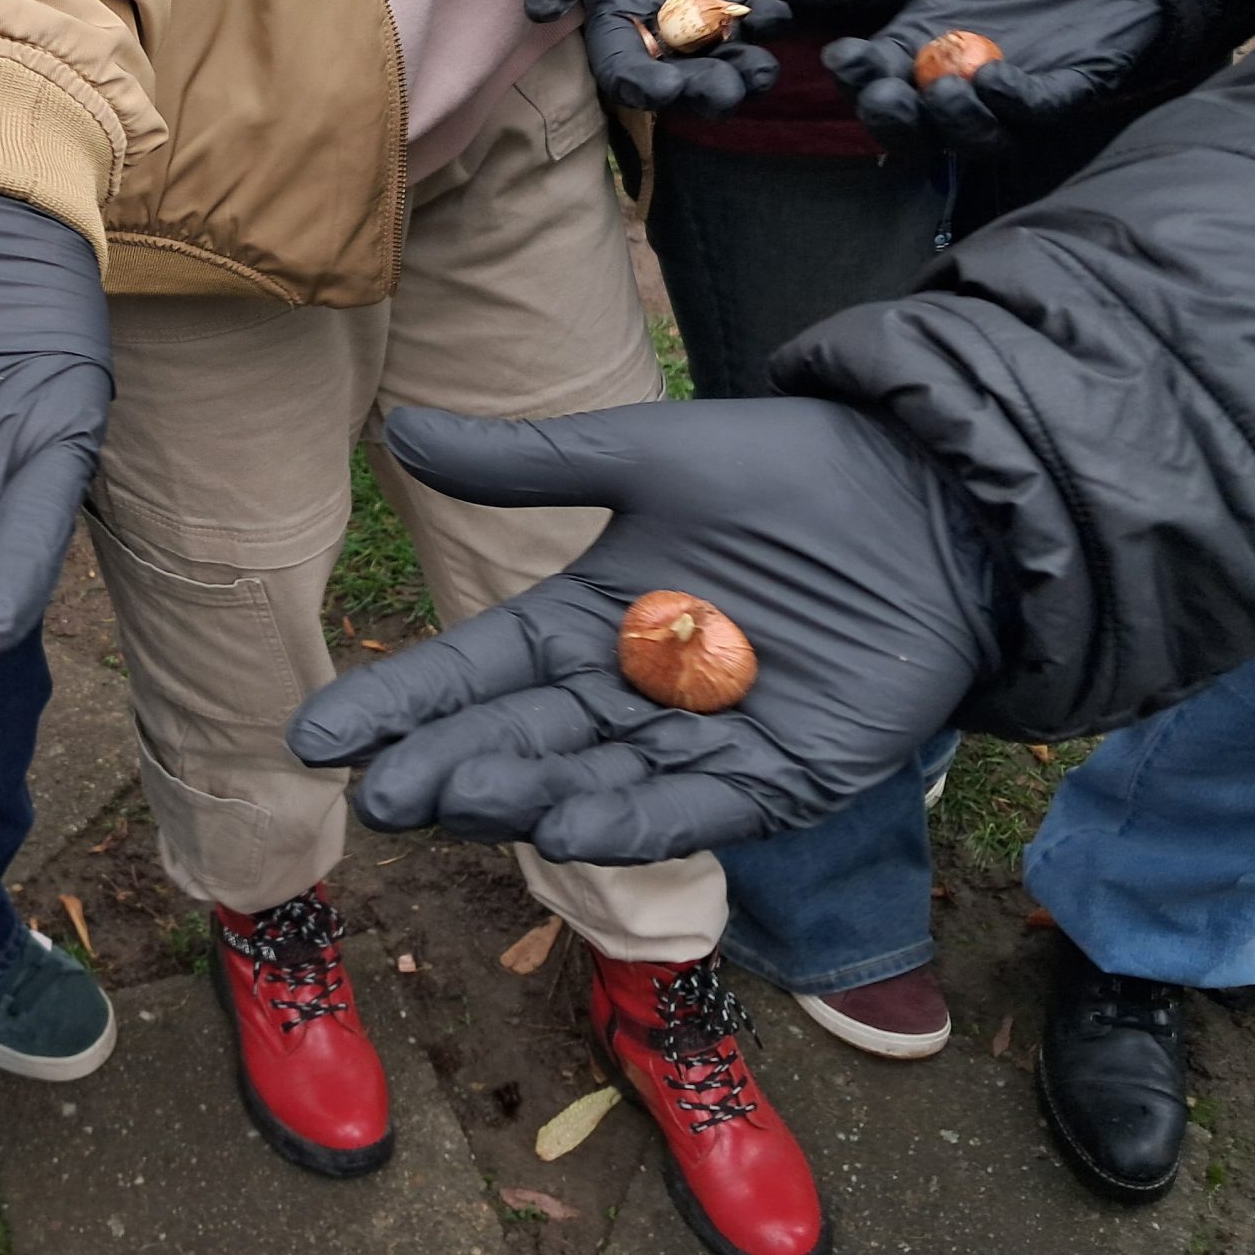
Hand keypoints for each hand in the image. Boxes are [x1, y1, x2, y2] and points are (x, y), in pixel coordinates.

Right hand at [286, 399, 1002, 861]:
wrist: (938, 503)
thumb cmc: (791, 470)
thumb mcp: (649, 456)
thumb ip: (531, 463)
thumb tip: (400, 428)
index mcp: (590, 617)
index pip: (472, 670)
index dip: (399, 701)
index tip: (316, 733)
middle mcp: (630, 691)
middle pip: (517, 739)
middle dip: (443, 768)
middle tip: (376, 795)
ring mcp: (700, 742)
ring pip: (588, 784)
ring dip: (519, 800)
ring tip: (448, 801)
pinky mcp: (778, 781)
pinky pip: (691, 812)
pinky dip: (630, 825)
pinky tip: (566, 826)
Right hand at [526, 0, 789, 117]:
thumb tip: (538, 11)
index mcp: (619, 8)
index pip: (624, 66)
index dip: (641, 84)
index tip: (663, 86)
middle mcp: (667, 19)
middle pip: (681, 76)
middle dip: (701, 93)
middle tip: (721, 92)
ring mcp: (716, 4)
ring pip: (729, 59)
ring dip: (744, 75)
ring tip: (758, 73)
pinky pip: (770, 14)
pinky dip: (776, 22)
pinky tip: (775, 13)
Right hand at [778, 0, 1165, 151]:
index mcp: (915, 46)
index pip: (873, 81)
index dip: (857, 77)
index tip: (845, 55)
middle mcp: (957, 79)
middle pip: (915, 128)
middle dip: (893, 118)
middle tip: (885, 94)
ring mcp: (1013, 90)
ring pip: (972, 137)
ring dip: (951, 121)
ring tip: (943, 88)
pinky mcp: (1068, 86)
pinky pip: (1036, 114)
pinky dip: (1013, 103)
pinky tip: (996, 75)